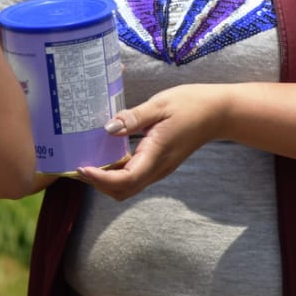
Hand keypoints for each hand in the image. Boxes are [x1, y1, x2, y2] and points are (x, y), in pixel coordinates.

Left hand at [75, 83, 225, 200]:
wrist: (218, 112)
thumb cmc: (190, 104)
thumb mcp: (160, 104)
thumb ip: (134, 117)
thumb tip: (108, 129)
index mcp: (156, 155)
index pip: (125, 180)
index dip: (100, 179)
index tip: (81, 168)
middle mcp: (157, 168)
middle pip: (122, 191)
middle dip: (98, 184)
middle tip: (77, 166)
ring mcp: (159, 169)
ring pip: (128, 187)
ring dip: (105, 181)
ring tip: (87, 162)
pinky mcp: (159, 164)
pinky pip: (134, 177)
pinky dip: (116, 174)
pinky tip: (106, 157)